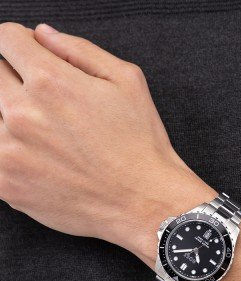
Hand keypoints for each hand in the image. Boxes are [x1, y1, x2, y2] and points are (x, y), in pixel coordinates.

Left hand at [0, 23, 215, 264]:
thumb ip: (80, 50)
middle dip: (14, 77)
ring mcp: (7, 153)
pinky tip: (41, 158)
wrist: (144, 202)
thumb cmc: (142, 146)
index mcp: (52, 83)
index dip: (21, 44)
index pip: (6, 39)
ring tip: (49, 136)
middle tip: (46, 101)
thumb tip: (43, 34)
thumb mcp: (128, 82)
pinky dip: (10, 151)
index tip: (29, 55)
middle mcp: (22, 114)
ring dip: (12, 117)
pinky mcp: (6, 184)